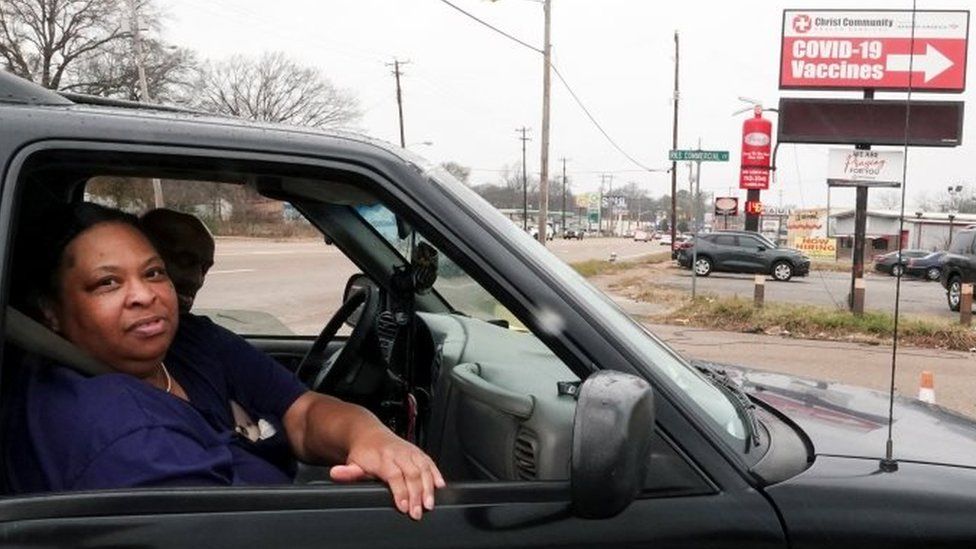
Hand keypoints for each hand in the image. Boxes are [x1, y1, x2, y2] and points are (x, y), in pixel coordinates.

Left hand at [330, 429, 445, 519]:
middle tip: (418, 511)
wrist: (368, 433)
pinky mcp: (417, 452)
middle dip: (417, 494)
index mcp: (382, 457)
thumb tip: (336, 473)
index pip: (394, 476)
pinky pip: (430, 461)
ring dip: (429, 486)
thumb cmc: (363, 453)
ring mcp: (409, 451)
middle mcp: (398, 453)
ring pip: (423, 468)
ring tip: (430, 503)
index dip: (400, 492)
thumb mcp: (352, 463)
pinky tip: (440, 485)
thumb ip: (347, 472)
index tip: (404, 506)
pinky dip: (436, 473)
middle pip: (412, 473)